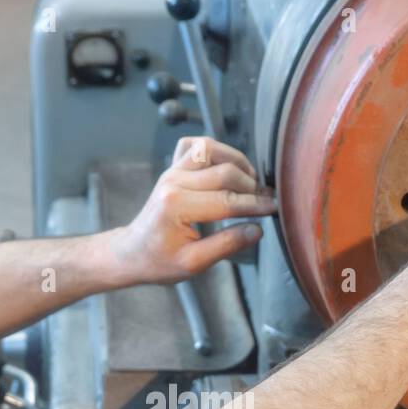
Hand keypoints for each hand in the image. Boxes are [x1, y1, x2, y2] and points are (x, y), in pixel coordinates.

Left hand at [114, 136, 277, 284]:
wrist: (132, 253)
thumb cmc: (159, 262)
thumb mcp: (193, 263)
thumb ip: (226, 245)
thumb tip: (256, 230)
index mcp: (178, 206)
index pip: (227, 201)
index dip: (256, 205)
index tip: (275, 208)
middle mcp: (174, 182)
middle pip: (225, 171)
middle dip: (251, 186)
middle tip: (266, 200)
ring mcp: (171, 172)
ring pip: (210, 149)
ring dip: (235, 161)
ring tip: (249, 182)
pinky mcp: (171, 168)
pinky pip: (193, 145)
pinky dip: (213, 150)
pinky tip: (224, 166)